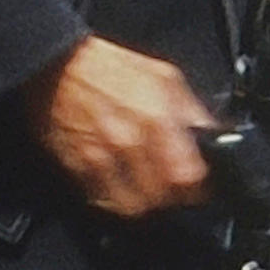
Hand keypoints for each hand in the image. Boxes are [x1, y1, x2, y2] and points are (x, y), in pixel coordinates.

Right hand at [26, 36, 216, 220]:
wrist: (56, 63)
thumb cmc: (109, 67)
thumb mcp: (163, 76)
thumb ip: (191, 110)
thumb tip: (213, 135)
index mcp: (157, 118)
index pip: (189, 175)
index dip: (198, 187)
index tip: (198, 187)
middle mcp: (130, 142)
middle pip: (163, 197)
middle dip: (172, 198)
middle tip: (172, 191)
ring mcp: (101, 158)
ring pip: (133, 206)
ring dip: (144, 204)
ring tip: (147, 193)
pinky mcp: (77, 167)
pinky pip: (102, 200)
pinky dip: (114, 200)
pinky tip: (120, 187)